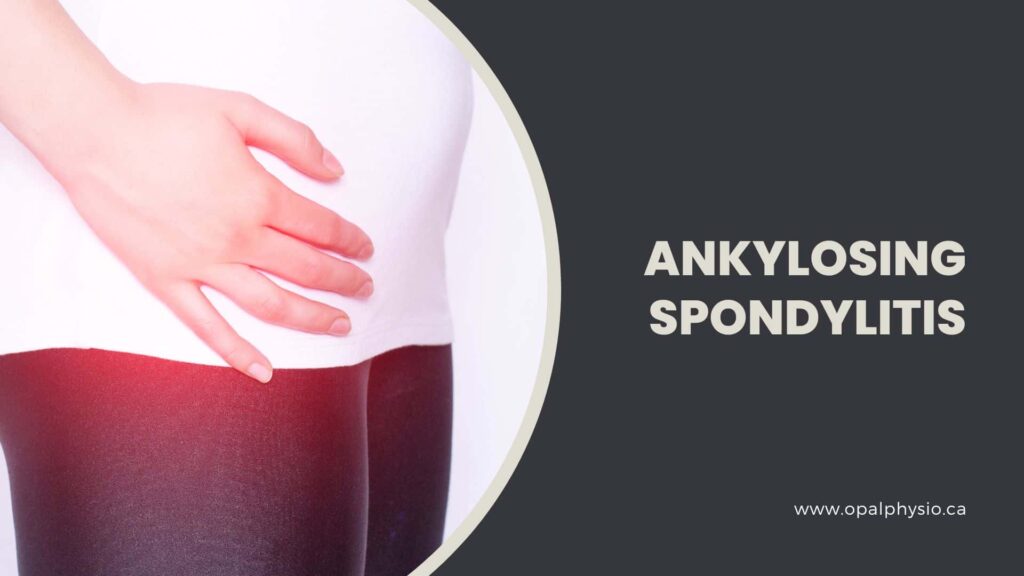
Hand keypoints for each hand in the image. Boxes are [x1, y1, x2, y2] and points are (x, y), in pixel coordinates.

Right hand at [50, 82, 373, 382]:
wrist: (93, 131)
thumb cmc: (164, 115)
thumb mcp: (240, 109)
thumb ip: (294, 139)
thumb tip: (334, 170)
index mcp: (258, 196)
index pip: (321, 227)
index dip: (349, 240)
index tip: (364, 248)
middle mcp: (237, 238)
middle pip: (307, 269)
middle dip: (344, 281)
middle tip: (365, 287)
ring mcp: (201, 265)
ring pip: (271, 304)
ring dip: (312, 318)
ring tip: (341, 325)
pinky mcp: (164, 280)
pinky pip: (206, 326)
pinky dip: (236, 352)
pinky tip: (263, 371)